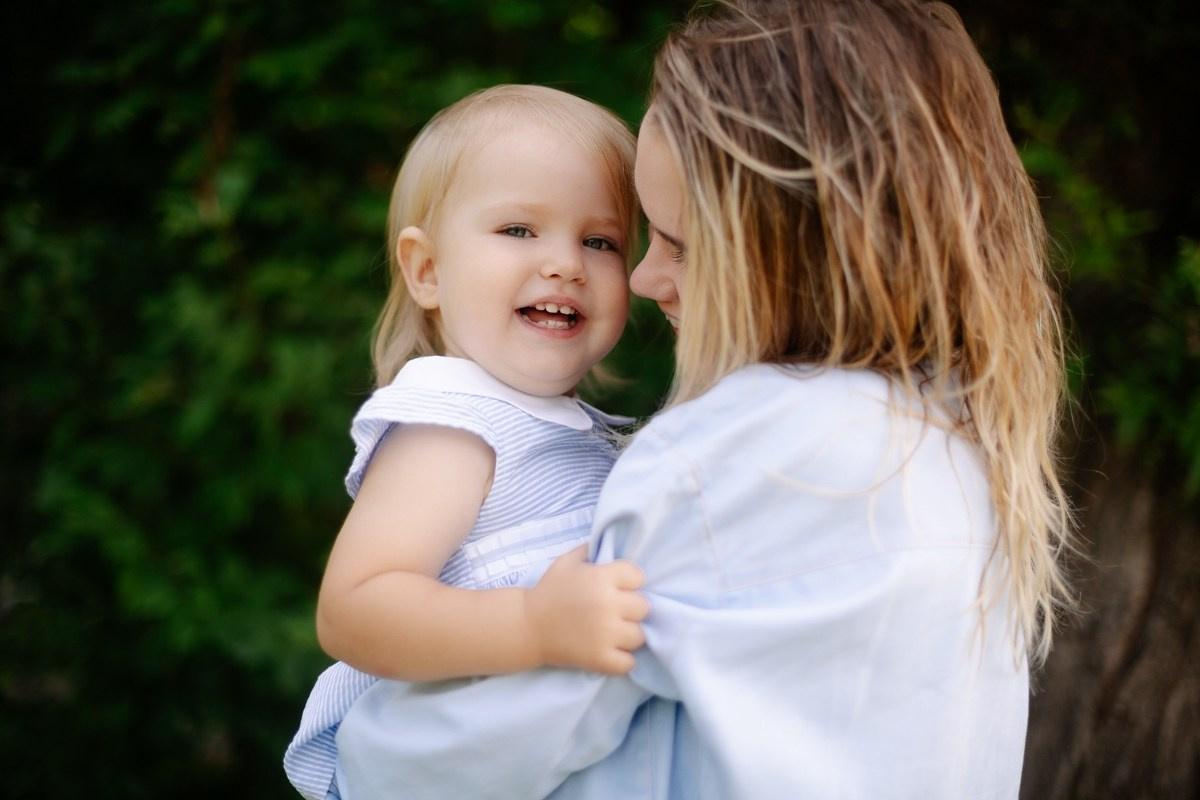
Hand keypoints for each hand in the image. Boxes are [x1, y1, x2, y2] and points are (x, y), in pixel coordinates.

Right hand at [524, 545, 648, 674]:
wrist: (526, 626)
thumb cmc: (548, 591)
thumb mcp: (566, 562)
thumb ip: (591, 550)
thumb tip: (611, 544)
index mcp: (601, 578)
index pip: (638, 577)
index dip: (628, 582)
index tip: (616, 588)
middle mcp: (607, 604)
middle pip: (643, 607)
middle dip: (630, 609)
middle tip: (613, 612)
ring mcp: (604, 634)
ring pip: (639, 636)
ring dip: (627, 635)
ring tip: (612, 633)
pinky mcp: (599, 658)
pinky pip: (628, 663)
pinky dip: (621, 660)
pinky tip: (610, 652)